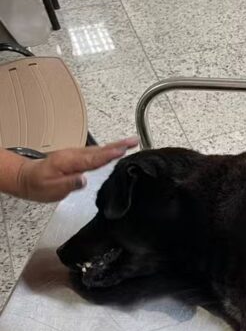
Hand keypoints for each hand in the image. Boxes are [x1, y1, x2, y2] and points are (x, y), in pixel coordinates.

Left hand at [15, 138, 137, 201]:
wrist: (26, 178)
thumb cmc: (38, 185)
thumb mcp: (51, 189)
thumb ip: (69, 184)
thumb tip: (84, 180)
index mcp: (68, 162)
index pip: (93, 158)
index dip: (109, 154)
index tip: (123, 150)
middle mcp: (73, 155)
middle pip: (100, 150)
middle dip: (118, 145)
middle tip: (134, 141)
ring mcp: (75, 155)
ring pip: (99, 150)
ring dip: (115, 146)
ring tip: (131, 143)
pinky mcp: (77, 157)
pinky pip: (95, 152)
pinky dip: (107, 150)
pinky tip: (116, 150)